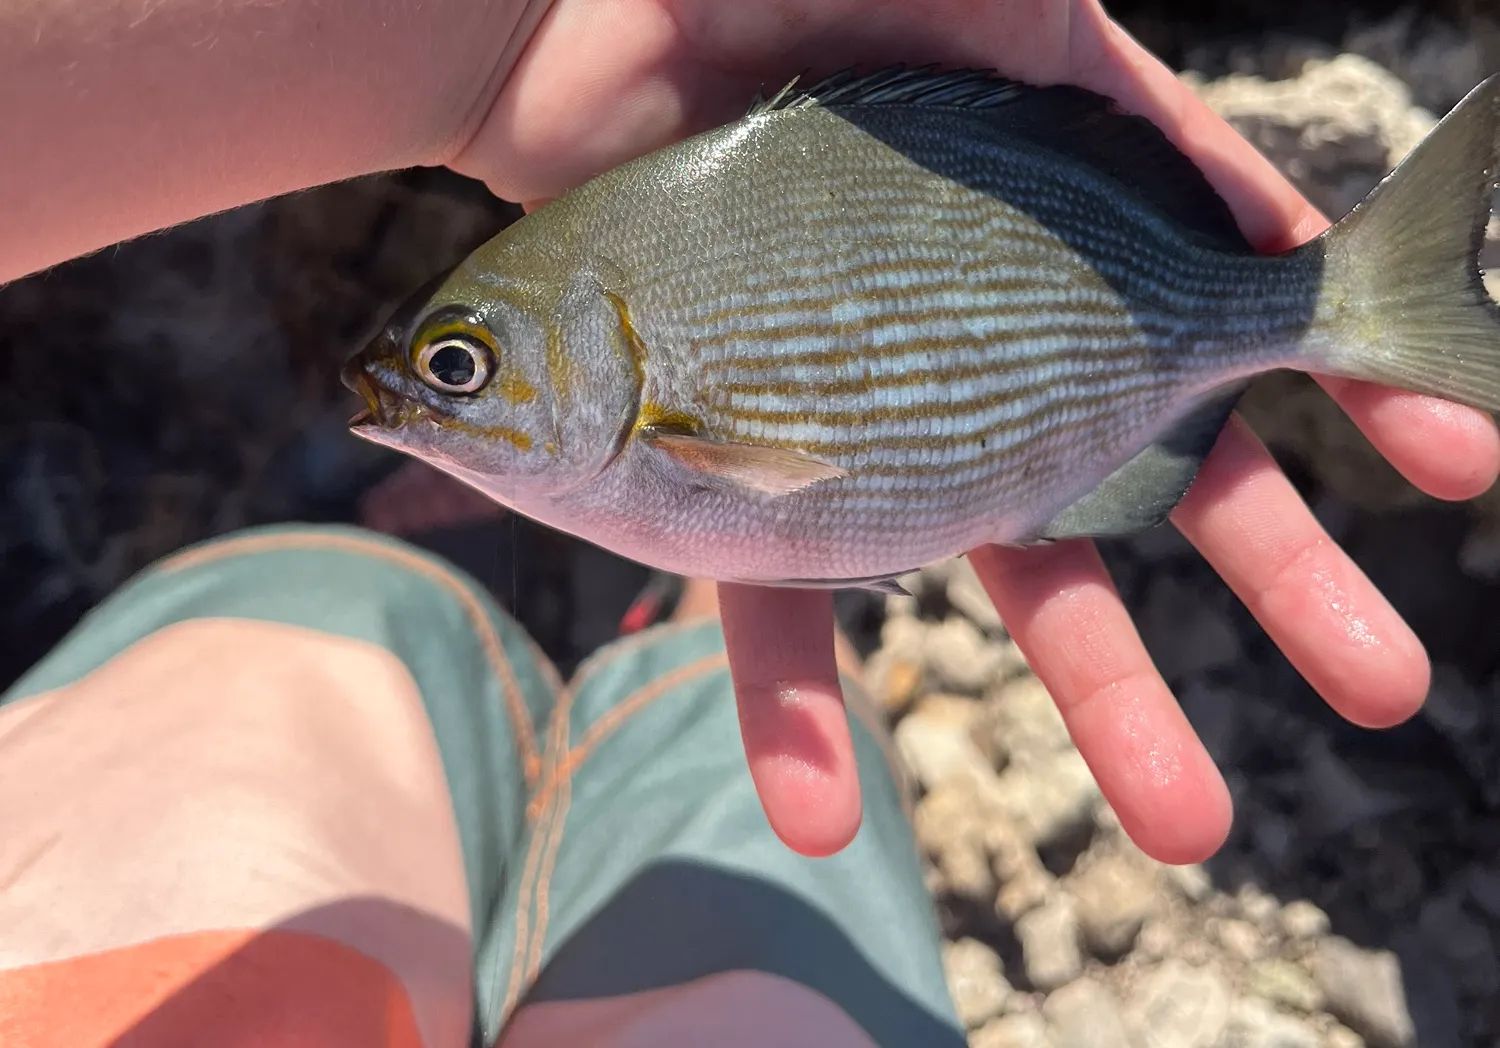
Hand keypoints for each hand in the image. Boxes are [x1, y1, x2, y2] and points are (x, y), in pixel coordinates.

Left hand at [450, 0, 1499, 860]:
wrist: (558, 25)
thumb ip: (1084, 70)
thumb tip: (1243, 197)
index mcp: (1052, 215)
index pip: (1224, 301)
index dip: (1343, 378)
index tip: (1450, 457)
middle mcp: (976, 330)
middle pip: (1150, 471)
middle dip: (1280, 578)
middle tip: (1387, 678)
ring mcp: (862, 407)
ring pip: (996, 567)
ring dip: (1096, 698)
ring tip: (1192, 819)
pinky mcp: (730, 464)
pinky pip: (774, 596)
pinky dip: (797, 706)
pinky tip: (826, 812)